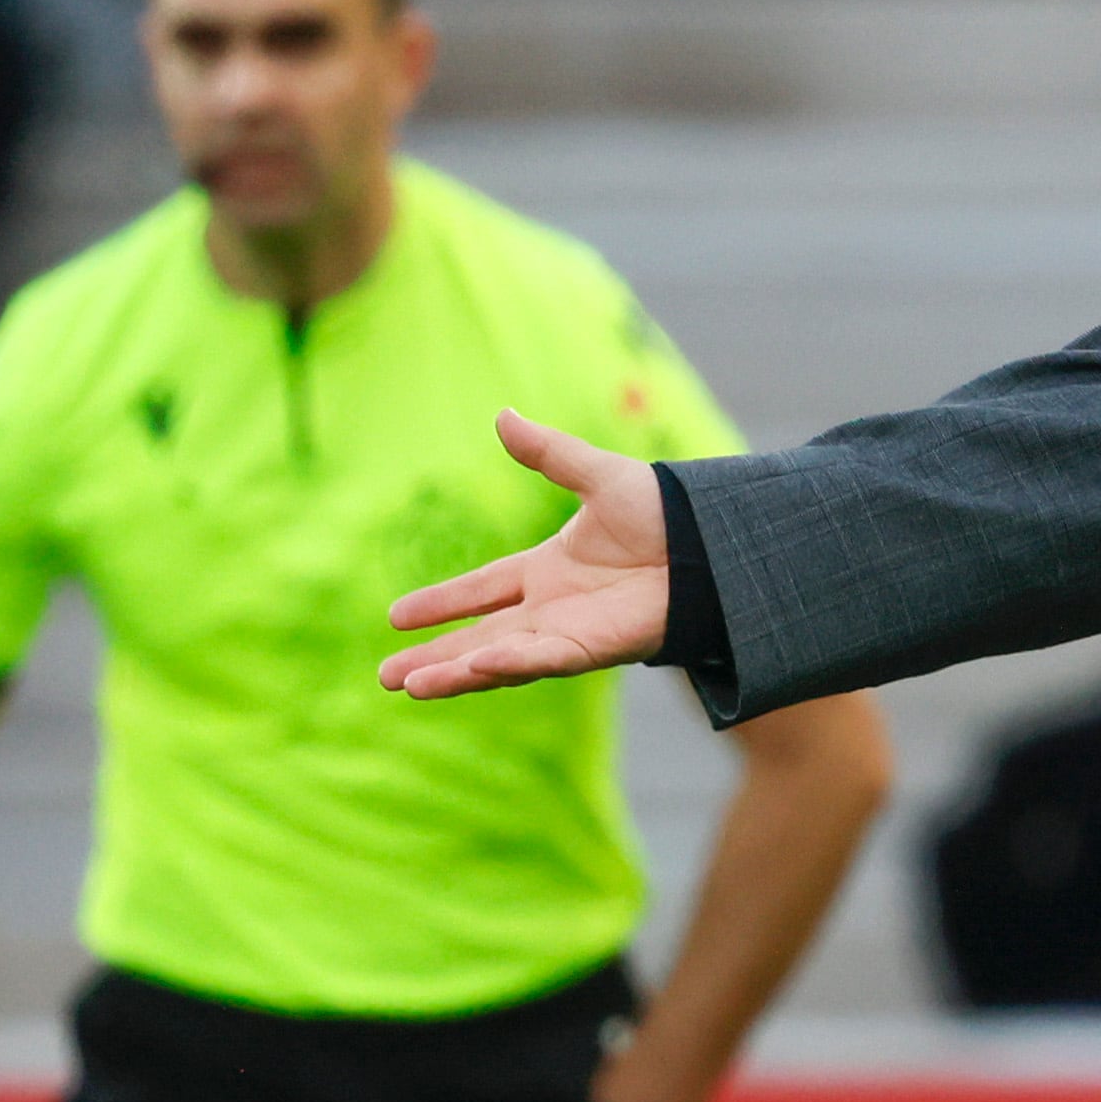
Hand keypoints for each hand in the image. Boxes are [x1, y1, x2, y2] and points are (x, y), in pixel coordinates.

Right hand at [381, 411, 673, 696]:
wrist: (714, 541)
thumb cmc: (666, 513)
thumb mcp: (597, 476)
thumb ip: (548, 454)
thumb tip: (503, 416)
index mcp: (548, 569)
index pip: (481, 589)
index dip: (440, 604)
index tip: (396, 618)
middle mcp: (552, 607)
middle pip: (478, 636)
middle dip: (434, 658)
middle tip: (386, 677)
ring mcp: (570, 631)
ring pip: (500, 657)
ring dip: (456, 672)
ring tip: (409, 685)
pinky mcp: (595, 647)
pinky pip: (544, 659)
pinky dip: (509, 663)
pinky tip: (473, 668)